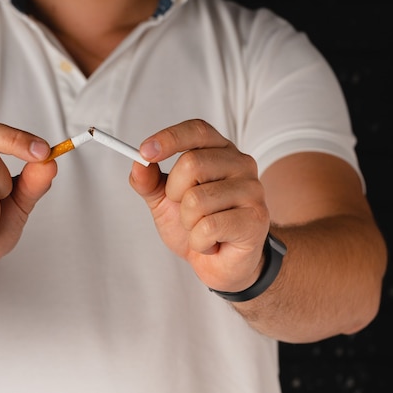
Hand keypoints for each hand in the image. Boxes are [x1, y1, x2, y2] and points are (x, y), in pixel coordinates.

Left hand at [129, 120, 270, 292]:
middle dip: (174, 193)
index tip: (144, 152)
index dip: (169, 138)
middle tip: (185, 209)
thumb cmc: (197, 224)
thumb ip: (148, 181)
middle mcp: (241, 164)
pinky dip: (199, 241)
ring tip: (201, 228)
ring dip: (187, 222)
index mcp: (219, 151)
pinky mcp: (255, 219)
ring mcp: (252, 190)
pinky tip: (211, 243)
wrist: (222, 263)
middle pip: (191, 163)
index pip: (196, 130)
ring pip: (196, 200)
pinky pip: (208, 227)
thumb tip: (137, 164)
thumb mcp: (164, 200)